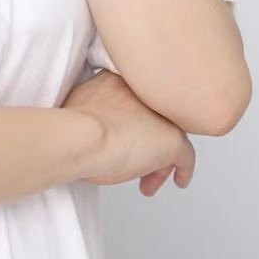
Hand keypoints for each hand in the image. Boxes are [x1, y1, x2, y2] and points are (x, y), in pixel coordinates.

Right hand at [61, 69, 195, 195]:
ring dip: (158, 159)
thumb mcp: (80, 103)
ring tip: (147, 179)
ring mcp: (161, 114)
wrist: (80, 136)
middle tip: (135, 160)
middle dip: (146, 140)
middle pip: (153, 117)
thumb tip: (92, 121)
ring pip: (168, 136)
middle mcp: (145, 91)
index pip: (135, 100)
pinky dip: (182, 170)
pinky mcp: (173, 139)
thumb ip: (93, 105)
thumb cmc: (72, 125)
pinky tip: (178, 180)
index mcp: (120, 78)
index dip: (131, 122)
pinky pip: (186, 156)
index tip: (123, 137)